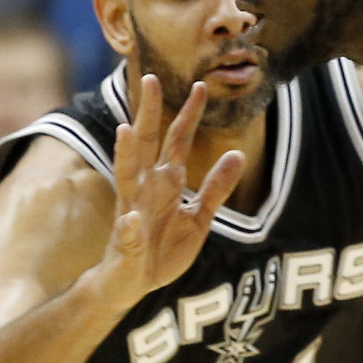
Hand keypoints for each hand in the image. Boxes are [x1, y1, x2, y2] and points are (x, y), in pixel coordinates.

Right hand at [92, 74, 244, 311]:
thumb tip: (236, 153)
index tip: (202, 85)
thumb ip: (216, 188)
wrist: (133, 284)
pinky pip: (127, 232)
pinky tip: (130, 218)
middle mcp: (145, 189)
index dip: (189, 115)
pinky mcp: (126, 243)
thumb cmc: (162, 248)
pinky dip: (128, 226)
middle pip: (147, 144)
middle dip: (148, 113)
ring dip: (125, 154)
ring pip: (127, 177)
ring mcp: (132, 213)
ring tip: (125, 129)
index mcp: (166, 182)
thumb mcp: (199, 217)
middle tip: (151, 78)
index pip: (177, 141)